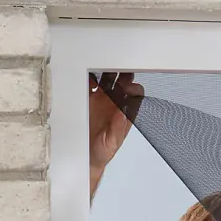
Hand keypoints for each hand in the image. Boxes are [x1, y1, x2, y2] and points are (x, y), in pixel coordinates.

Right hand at [90, 71, 142, 198]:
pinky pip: (89, 82)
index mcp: (125, 112)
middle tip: (116, 67)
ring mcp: (101, 99)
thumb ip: (118, 128)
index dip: (133, 88)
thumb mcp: (112, 143)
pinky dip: (88, 76)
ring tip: (101, 65)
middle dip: (121, 73)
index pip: (134, 95)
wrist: (85, 155)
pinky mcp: (87, 97)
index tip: (128, 86)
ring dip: (105, 71)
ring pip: (107, 78)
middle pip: (122, 82)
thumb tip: (123, 113)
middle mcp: (115, 103)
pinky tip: (86, 72)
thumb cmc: (102, 150)